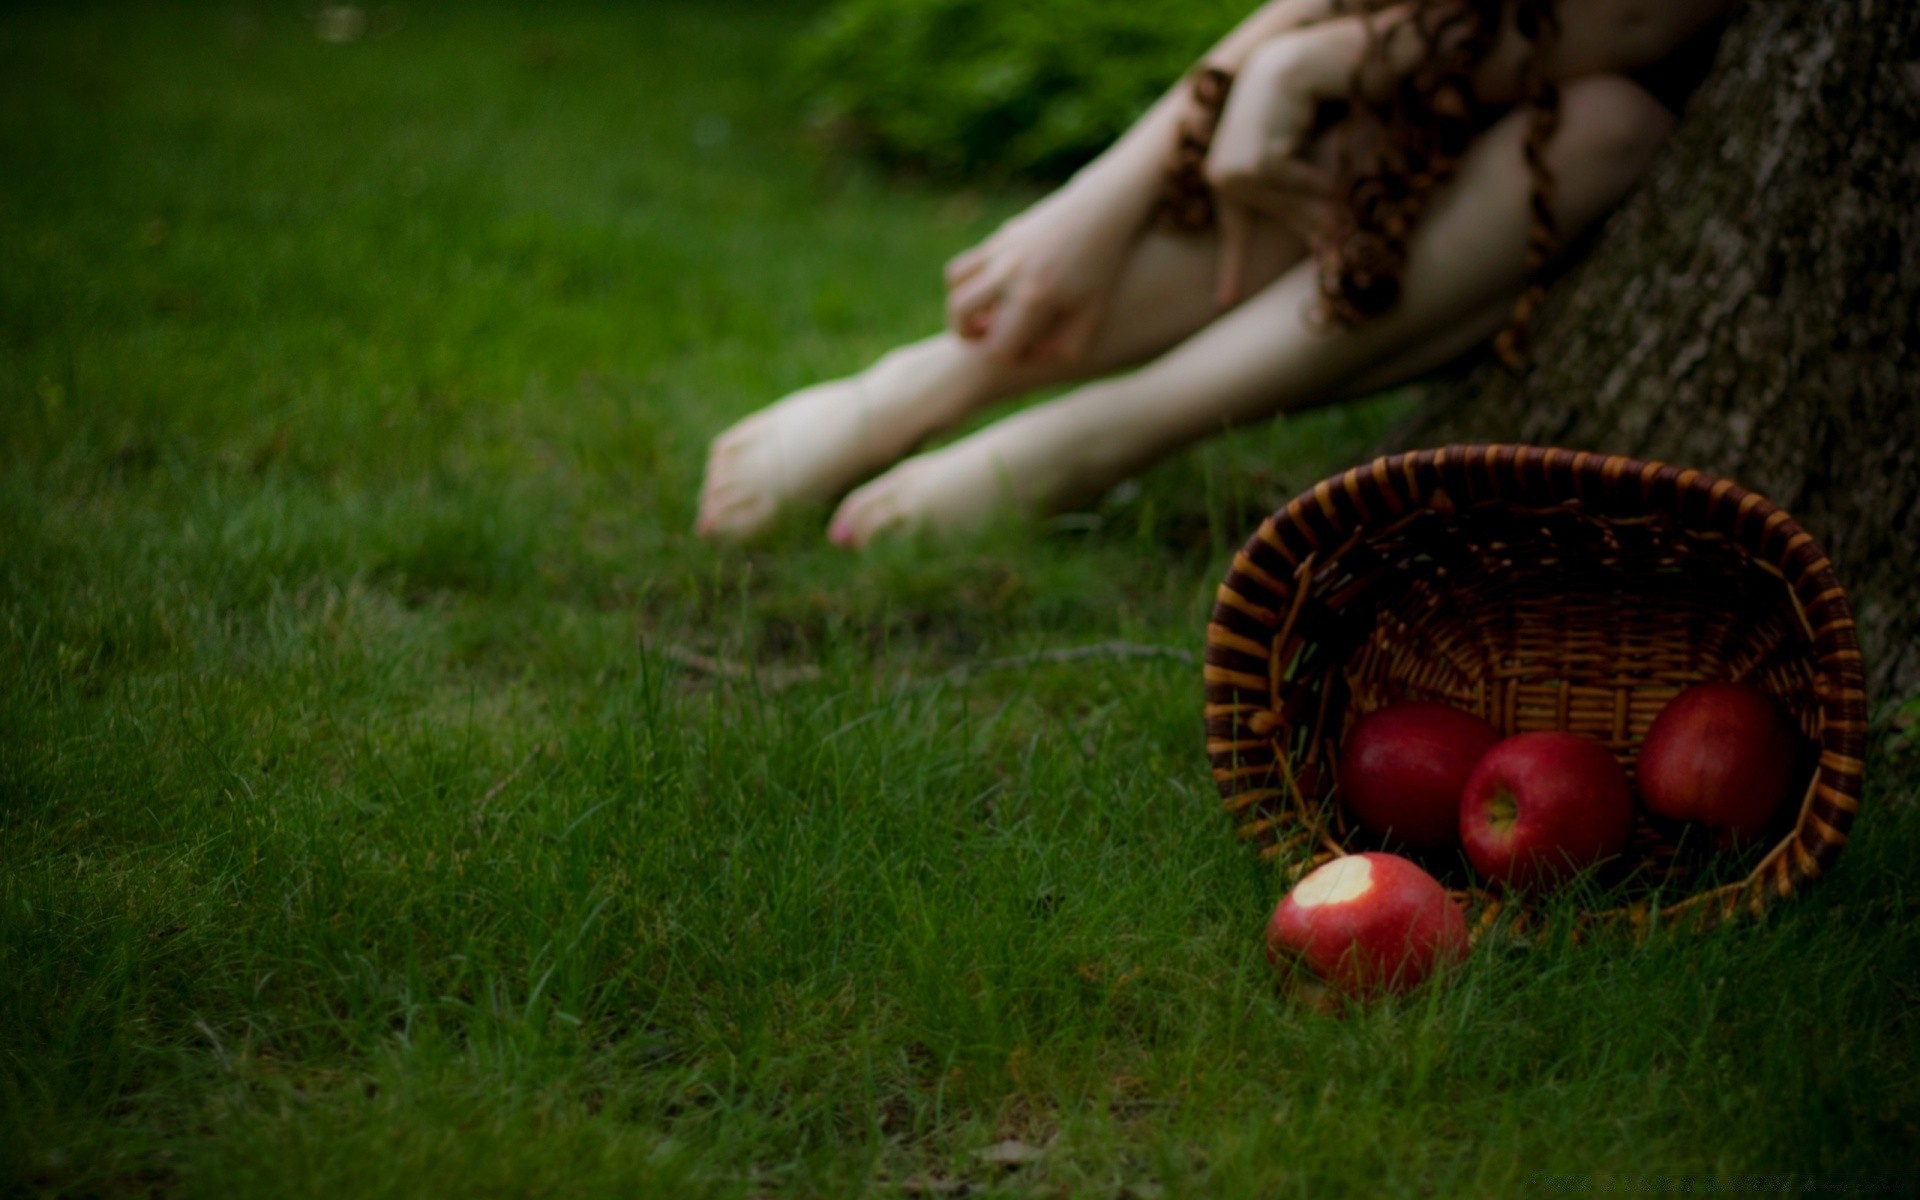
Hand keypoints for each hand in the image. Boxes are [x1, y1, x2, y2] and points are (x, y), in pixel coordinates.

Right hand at [943, 176, 1140, 364]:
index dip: (1003, 358)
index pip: (997, 345)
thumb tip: (1032, 357)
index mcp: (1034, 297)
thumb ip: (1067, 346)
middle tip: (982, 338)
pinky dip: (966, 283)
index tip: (1018, 354)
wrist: (1100, 210)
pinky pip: (965, 263)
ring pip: (955, 284)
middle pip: (961, 312)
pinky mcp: (1000, 237)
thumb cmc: (1101, 267)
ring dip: (960, 306)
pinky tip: (991, 290)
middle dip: (966, 334)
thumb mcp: (1093, 313)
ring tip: (979, 316)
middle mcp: (1010, 273)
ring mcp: (1001, 251)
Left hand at [1204, 34, 1338, 304]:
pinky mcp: (1250, 163)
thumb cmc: (1300, 108)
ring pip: (1289, 205)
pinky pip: (1296, 187)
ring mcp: (1230, 170)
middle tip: (1337, 237)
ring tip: (1331, 178)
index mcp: (1223, 178)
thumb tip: (1318, 244)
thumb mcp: (1294, 161)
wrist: (1296, 59)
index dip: (1231, 267)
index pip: (1233, 230)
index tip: (1225, 302)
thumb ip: (1295, 200)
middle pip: (1278, 220)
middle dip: (1313, 222)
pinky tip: (1309, 140)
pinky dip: (1313, 172)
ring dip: (1319, 193)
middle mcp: (1219, 176)